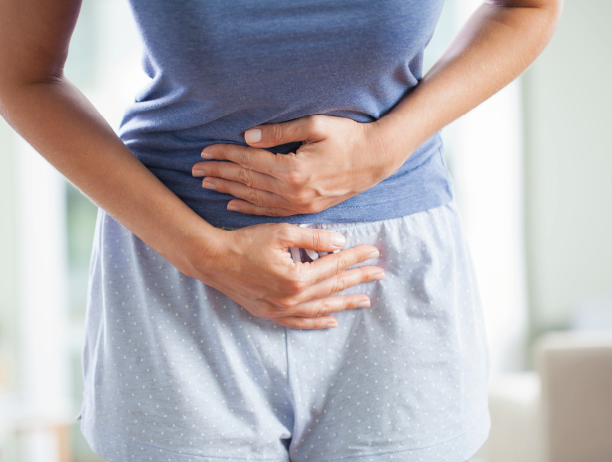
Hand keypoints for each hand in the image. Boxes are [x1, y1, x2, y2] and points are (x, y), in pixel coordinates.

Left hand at [192, 115, 401, 216]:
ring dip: (229, 191)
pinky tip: (233, 205)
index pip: (250, 162)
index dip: (225, 155)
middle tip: (195, 170)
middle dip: (219, 174)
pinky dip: (250, 208)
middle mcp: (293, 191)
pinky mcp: (306, 210)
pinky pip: (271, 211)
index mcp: (293, 170)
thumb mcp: (316, 126)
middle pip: (247, 182)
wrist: (376, 160)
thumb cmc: (348, 137)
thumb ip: (280, 131)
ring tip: (207, 185)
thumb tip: (248, 136)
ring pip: (255, 199)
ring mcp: (300, 204)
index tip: (204, 151)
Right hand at [192, 222, 383, 328]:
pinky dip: (317, 321)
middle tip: (379, 275)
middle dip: (358, 280)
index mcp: (297, 277)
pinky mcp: (270, 314)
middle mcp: (292, 298)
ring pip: (321, 308)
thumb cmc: (245, 242)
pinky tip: (332, 321)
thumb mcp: (281, 232)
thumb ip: (314, 237)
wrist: (213, 260)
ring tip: (365, 301)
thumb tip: (341, 242)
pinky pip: (300, 322)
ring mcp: (281, 310)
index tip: (374, 252)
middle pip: (332, 288)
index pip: (334, 266)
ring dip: (345, 303)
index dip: (355, 258)